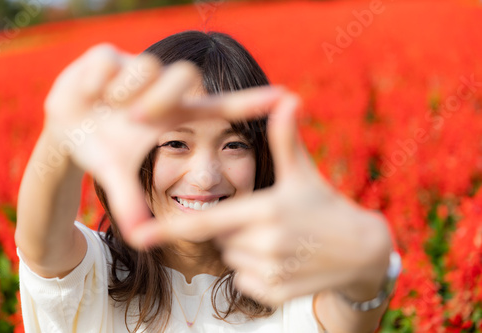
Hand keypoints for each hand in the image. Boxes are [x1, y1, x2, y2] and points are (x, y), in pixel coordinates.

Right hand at [43, 43, 283, 245]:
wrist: (65, 128)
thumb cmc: (104, 150)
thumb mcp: (118, 177)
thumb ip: (131, 203)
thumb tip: (138, 239)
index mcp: (174, 117)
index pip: (221, 106)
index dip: (251, 102)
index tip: (284, 96)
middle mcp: (161, 90)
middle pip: (185, 75)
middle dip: (159, 100)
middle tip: (136, 122)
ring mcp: (136, 69)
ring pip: (147, 67)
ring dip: (125, 93)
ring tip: (107, 109)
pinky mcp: (107, 56)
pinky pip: (109, 61)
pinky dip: (96, 82)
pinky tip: (89, 95)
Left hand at [137, 92, 391, 304]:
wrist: (361, 252)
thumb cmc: (325, 206)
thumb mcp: (303, 173)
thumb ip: (285, 139)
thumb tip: (287, 98)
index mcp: (266, 211)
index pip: (206, 222)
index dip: (170, 228)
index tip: (140, 236)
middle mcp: (265, 245)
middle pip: (219, 237)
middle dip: (232, 227)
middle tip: (265, 220)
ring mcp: (272, 273)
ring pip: (232, 258)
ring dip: (244, 249)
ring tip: (278, 239)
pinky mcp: (276, 294)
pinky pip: (244, 279)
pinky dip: (254, 269)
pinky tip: (282, 258)